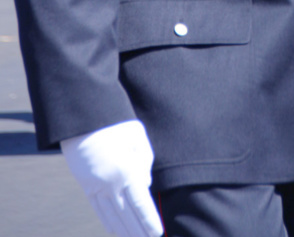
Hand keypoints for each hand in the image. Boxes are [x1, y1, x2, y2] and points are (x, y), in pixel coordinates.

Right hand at [61, 120, 162, 236]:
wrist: (83, 119)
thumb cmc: (115, 123)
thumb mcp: (137, 136)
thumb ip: (145, 161)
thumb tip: (145, 185)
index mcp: (126, 170)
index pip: (141, 204)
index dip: (149, 221)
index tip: (157, 232)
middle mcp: (111, 183)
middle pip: (128, 215)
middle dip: (139, 231)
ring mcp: (96, 187)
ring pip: (112, 216)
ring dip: (125, 231)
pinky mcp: (86, 186)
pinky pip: (98, 209)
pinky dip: (108, 222)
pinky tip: (116, 230)